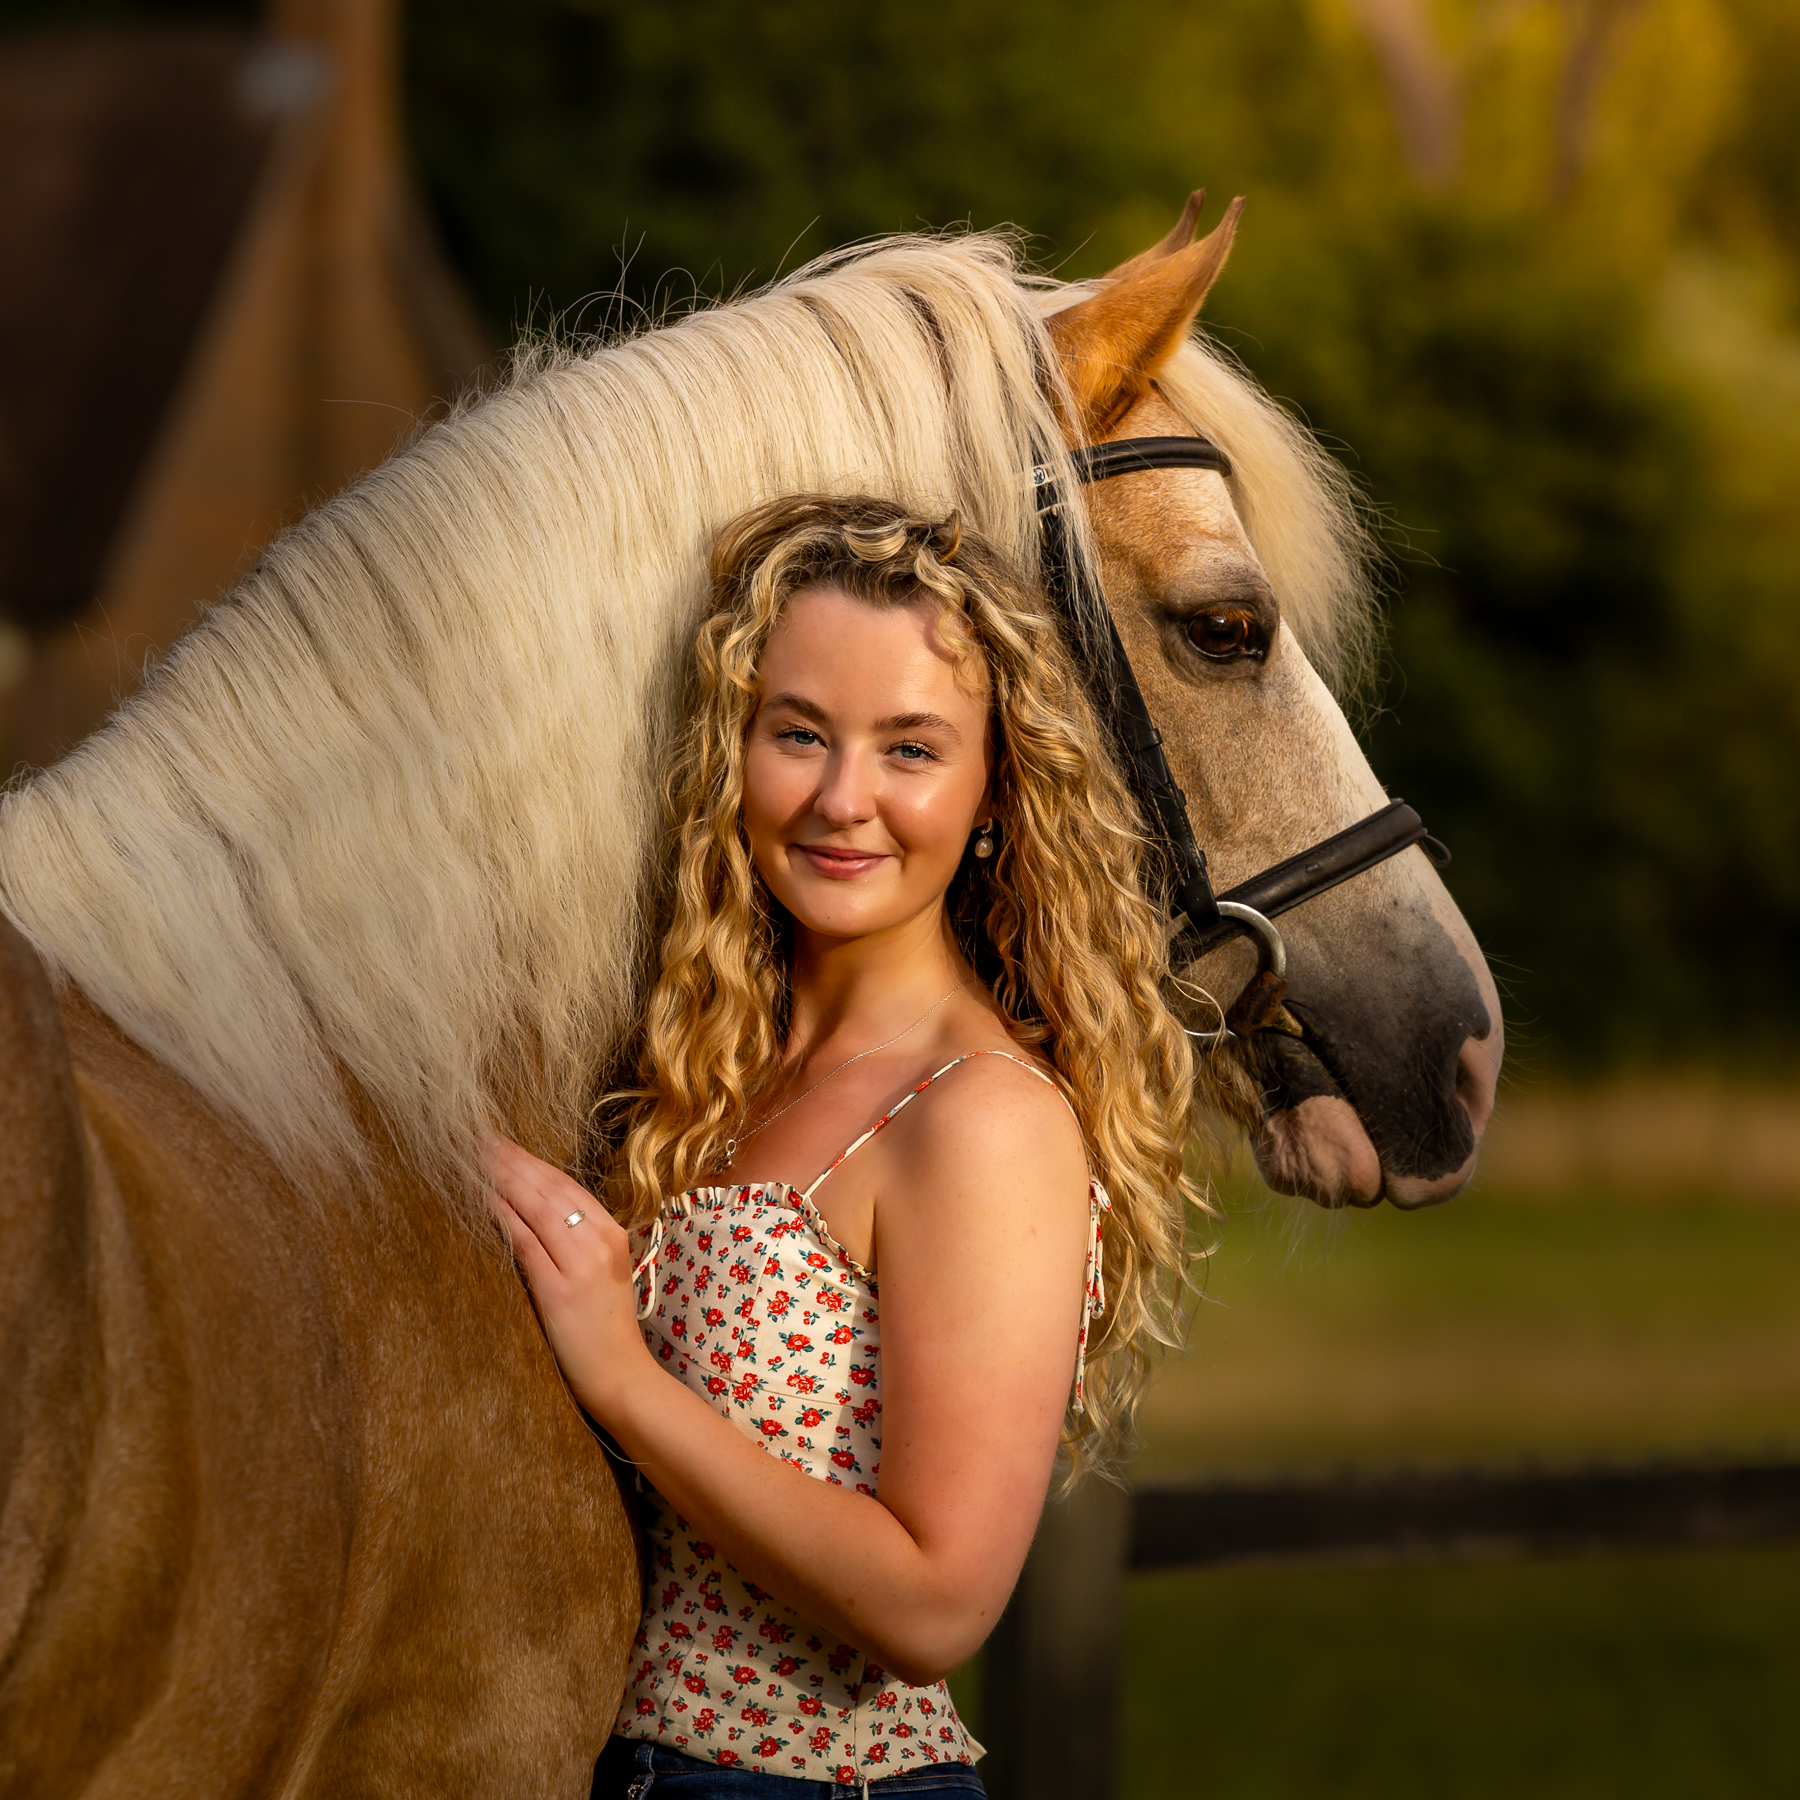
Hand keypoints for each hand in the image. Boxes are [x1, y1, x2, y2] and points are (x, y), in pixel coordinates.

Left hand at [482, 1137, 656, 1419]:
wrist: (621, 1374)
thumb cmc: (607, 1328)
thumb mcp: (603, 1273)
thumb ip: (578, 1242)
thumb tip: (536, 1214)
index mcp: (612, 1233)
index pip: (567, 1185)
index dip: (532, 1161)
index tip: (505, 1144)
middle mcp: (599, 1240)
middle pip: (550, 1188)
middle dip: (513, 1160)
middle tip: (480, 1138)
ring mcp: (580, 1263)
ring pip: (537, 1206)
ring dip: (504, 1177)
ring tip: (476, 1158)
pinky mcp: (559, 1288)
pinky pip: (525, 1241)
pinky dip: (503, 1214)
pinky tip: (483, 1198)